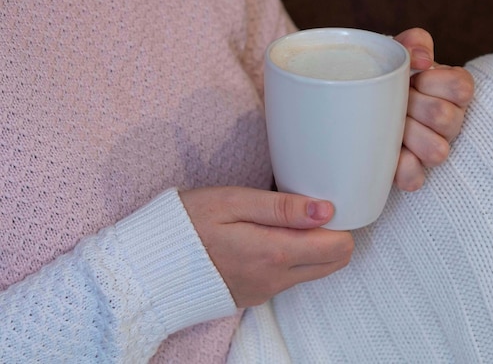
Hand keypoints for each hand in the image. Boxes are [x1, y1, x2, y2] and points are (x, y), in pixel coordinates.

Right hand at [179, 187, 353, 307]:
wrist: (148, 266)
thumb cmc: (187, 225)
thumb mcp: (232, 202)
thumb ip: (282, 207)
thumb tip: (326, 210)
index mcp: (274, 253)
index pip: (338, 247)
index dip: (341, 222)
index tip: (324, 203)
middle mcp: (276, 279)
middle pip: (334, 262)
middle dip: (333, 235)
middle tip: (309, 210)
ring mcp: (266, 290)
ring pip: (314, 271)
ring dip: (313, 246)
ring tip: (285, 219)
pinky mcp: (255, 294)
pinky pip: (289, 278)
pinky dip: (292, 257)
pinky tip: (269, 236)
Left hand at [393, 28, 474, 190]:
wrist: (359, 103)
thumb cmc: (388, 77)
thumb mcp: (398, 53)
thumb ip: (414, 43)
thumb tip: (422, 59)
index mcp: (452, 91)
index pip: (462, 88)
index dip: (433, 83)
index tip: (413, 79)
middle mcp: (450, 121)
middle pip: (445, 118)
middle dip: (413, 107)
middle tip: (397, 102)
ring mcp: (434, 148)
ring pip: (438, 152)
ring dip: (409, 136)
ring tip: (393, 126)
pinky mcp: (414, 173)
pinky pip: (415, 180)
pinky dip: (401, 169)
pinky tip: (389, 155)